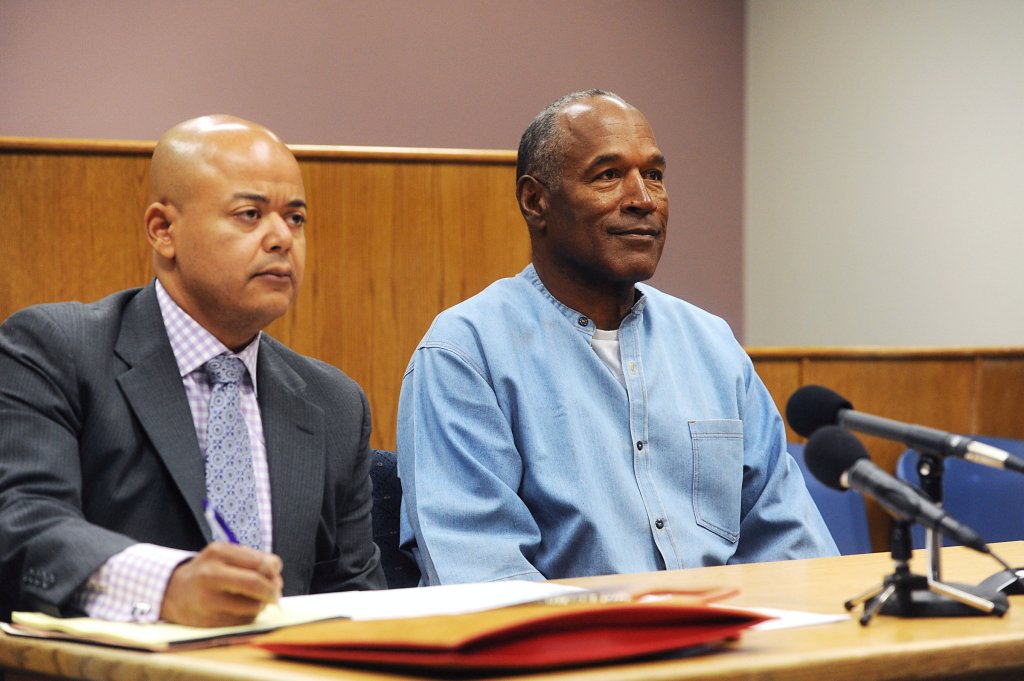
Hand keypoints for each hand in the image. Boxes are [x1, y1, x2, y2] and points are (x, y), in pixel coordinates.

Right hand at [160, 542, 282, 626]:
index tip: (276, 577)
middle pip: (254, 584)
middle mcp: (210, 575)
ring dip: (260, 606)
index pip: (259, 563)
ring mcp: (208, 600)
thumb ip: (253, 560)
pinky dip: (248, 618)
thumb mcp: (225, 556)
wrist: (172, 592)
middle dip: (271, 591)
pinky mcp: (208, 621)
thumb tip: (276, 577)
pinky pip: (242, 622)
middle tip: (275, 596)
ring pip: (252, 606)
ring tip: (252, 601)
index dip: (273, 573)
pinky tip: (238, 611)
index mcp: (218, 553)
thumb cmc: (207, 571)